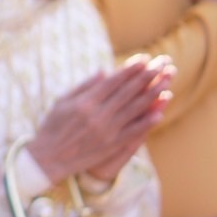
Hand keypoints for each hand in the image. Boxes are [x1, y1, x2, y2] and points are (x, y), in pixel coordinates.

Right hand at [23, 56, 168, 183]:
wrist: (49, 158)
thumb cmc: (53, 126)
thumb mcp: (62, 101)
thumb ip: (84, 86)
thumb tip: (105, 72)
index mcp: (85, 102)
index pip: (113, 82)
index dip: (130, 70)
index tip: (145, 59)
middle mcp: (98, 115)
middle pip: (128, 92)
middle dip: (147, 77)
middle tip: (162, 65)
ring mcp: (107, 131)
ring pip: (135, 109)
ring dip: (153, 95)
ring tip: (166, 82)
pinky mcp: (112, 145)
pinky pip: (134, 131)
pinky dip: (147, 122)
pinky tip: (160, 112)